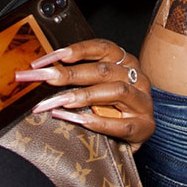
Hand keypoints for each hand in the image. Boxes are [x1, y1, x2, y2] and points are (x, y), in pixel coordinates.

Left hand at [16, 39, 154, 151]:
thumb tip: (43, 71)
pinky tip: (79, 121)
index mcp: (126, 62)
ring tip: (59, 102)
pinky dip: (99, 123)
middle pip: (103, 70)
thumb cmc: (112, 110)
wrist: (134, 137)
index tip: (45, 60)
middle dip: (69, 74)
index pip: (101, 48)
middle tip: (42, 79)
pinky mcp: (144, 126)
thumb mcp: (98, 88)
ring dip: (84, 96)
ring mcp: (143, 102)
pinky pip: (121, 125)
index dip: (74, 51)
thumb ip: (80, 79)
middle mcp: (138, 78)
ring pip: (116, 91)